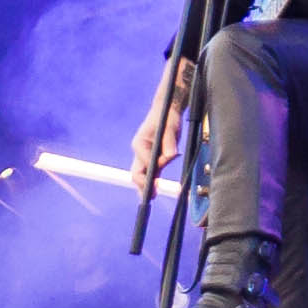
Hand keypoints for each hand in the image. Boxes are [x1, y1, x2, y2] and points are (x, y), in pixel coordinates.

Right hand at [125, 63, 188, 189]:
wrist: (167, 109)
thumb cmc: (167, 117)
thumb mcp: (170, 128)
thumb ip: (169, 142)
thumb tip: (170, 156)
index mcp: (140, 143)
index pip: (143, 164)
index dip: (150, 175)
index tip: (155, 186)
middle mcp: (139, 150)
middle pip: (136, 172)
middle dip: (142, 186)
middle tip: (149, 198)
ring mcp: (144, 153)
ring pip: (141, 173)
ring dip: (145, 186)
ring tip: (150, 198)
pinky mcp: (152, 155)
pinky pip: (149, 170)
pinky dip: (151, 180)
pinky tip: (153, 190)